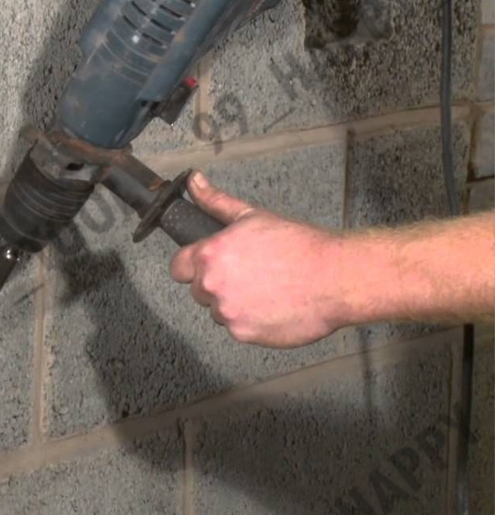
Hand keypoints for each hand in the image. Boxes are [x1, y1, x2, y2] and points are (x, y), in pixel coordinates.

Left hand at [169, 171, 344, 347]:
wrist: (334, 277)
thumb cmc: (298, 245)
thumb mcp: (253, 216)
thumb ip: (216, 202)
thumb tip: (195, 181)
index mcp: (210, 254)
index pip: (179, 267)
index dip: (192, 265)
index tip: (207, 265)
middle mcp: (212, 285)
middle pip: (199, 290)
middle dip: (217, 284)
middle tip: (249, 274)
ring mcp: (227, 312)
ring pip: (218, 310)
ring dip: (233, 303)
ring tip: (265, 289)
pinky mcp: (243, 333)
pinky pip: (237, 328)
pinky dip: (251, 321)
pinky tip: (272, 305)